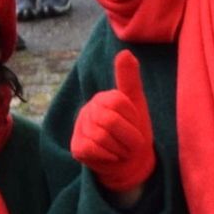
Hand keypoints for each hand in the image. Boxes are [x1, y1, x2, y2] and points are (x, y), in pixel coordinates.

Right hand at [70, 50, 155, 198]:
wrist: (130, 161)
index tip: (135, 124)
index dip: (132, 118)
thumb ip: (130, 78)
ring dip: (119, 148)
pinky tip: (110, 155)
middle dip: (127, 136)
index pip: (118, 102)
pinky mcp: (76, 147)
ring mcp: (80, 129)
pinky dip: (108, 156)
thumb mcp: (137, 104)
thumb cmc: (135, 131)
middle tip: (130, 142)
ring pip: (101, 137)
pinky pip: (93, 149)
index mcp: (104, 97)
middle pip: (110, 121)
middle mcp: (88, 110)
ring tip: (121, 149)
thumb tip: (124, 52)